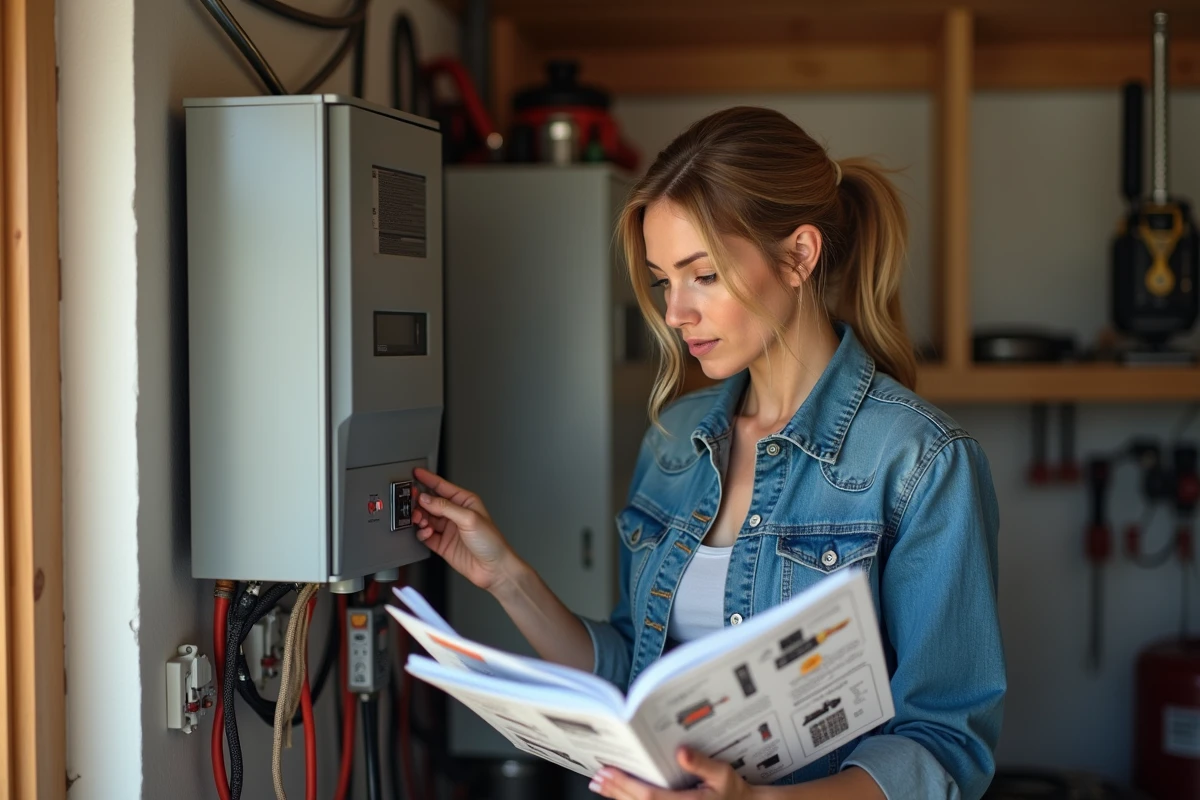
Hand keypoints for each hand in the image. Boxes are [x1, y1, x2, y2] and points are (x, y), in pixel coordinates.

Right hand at [410, 467, 521, 592]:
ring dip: (419, 518)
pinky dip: (422, 533)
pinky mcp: (442, 544)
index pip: (442, 486)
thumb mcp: (469, 518)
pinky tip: (425, 532)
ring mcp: (448, 529)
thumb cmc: (491, 542)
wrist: (493, 568)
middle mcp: (455, 514)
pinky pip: (425, 535)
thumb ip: (445, 507)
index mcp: (464, 502)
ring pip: (426, 518)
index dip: (428, 479)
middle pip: (431, 503)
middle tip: (411, 501)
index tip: (415, 472)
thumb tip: (426, 499)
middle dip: (420, 502)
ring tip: (419, 519)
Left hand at [589, 747, 754, 799]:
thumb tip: (681, 751)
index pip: (649, 797)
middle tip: (597, 777)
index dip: (625, 785)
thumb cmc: (733, 792)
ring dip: (618, 797)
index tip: (608, 772)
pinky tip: (619, 794)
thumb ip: (703, 764)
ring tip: (601, 784)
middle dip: (615, 790)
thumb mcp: (723, 775)